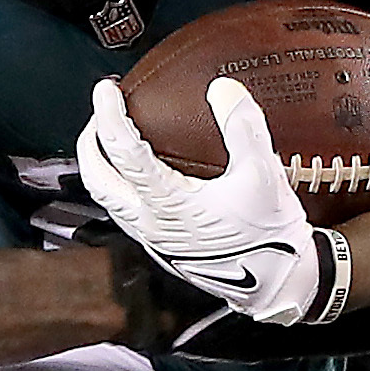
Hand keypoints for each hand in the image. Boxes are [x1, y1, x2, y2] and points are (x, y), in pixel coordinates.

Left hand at [73, 75, 348, 328]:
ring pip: (107, 199)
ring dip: (101, 165)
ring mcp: (153, 238)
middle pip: (97, 179)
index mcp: (169, 204)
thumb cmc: (269, 232)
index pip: (124, 152)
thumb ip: (243, 127)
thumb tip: (222, 88)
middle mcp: (151, 223)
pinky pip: (124, 211)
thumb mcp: (263, 174)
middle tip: (100, 111)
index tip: (106, 89)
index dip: (109, 116)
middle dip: (91, 141)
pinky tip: (137, 173)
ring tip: (111, 138)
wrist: (278, 283)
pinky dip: (119, 184)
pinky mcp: (162, 246)